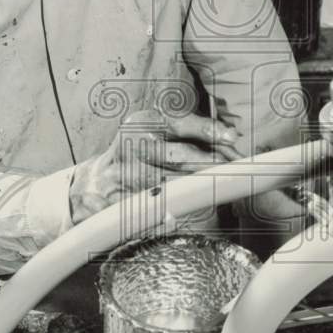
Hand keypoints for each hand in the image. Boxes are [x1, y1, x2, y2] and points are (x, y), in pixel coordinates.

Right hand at [69, 109, 240, 222]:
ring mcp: (126, 175)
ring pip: (173, 183)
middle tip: (237, 169)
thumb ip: (189, 133)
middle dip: (212, 163)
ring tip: (220, 188)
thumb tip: (229, 139)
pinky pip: (157, 207)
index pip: (180, 123)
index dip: (207, 130)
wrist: (94, 183)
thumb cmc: (136, 154)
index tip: (231, 138)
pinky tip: (189, 209)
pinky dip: (176, 209)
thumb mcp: (155, 133)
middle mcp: (132, 145)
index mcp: (141, 123)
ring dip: (200, 188)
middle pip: (180, 156)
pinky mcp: (122, 201)